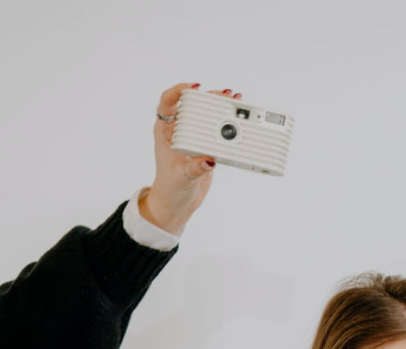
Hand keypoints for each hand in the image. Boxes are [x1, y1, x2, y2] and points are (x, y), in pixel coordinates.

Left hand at [140, 83, 242, 235]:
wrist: (177, 203)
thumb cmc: (171, 189)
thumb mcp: (181, 178)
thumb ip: (195, 168)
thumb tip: (209, 160)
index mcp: (166, 133)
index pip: (167, 103)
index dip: (178, 91)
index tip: (192, 88)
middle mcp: (179, 132)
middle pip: (193, 105)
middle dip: (209, 97)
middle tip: (224, 95)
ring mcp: (194, 139)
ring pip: (207, 116)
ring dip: (221, 107)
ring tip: (235, 100)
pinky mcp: (206, 148)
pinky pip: (217, 132)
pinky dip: (228, 125)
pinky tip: (239, 119)